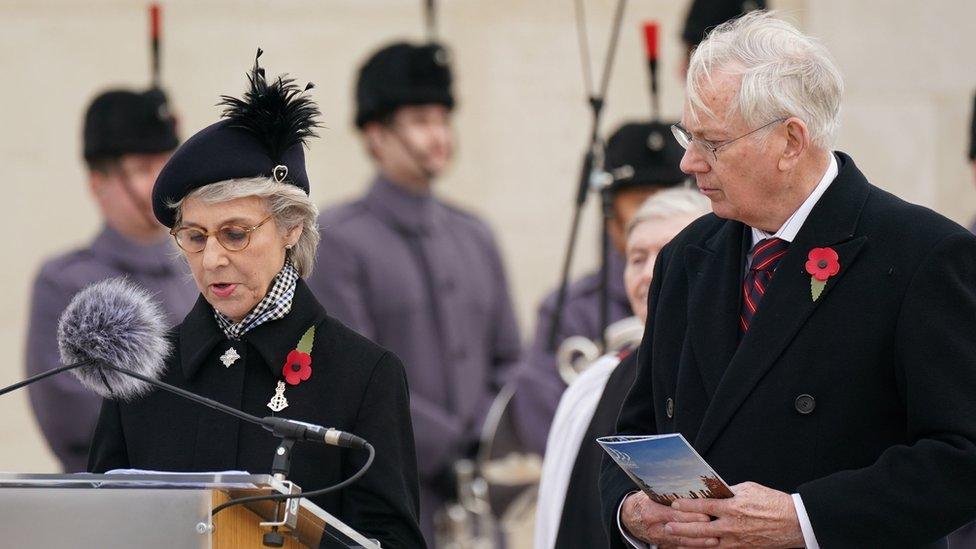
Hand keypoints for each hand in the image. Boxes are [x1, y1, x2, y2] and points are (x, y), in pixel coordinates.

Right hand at [620, 491, 715, 546]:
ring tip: (714, 540)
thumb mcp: (648, 494)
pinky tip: (704, 546)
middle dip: (698, 529)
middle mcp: (654, 527)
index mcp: (650, 512)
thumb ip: (666, 493)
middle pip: (679, 529)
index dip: (690, 515)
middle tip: (714, 526)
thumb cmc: (642, 502)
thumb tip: (687, 486)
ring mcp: (658, 538)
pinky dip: (691, 547)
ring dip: (698, 542)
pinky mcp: (662, 544)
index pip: (673, 514)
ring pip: (680, 542)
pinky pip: (678, 547)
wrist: (628, 517)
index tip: (706, 514)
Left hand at [664, 482, 803, 547]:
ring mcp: (737, 540)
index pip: (704, 505)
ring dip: (689, 542)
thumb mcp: (749, 489)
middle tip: (667, 526)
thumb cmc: (773, 503)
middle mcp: (732, 525)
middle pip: (700, 527)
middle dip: (681, 527)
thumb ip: (729, 491)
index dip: (687, 505)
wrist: (795, 522)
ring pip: (707, 543)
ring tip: (674, 540)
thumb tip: (713, 491)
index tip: (674, 504)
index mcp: (734, 507)